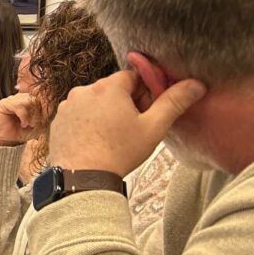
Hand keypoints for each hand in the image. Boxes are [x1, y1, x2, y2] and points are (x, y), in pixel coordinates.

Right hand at [0, 92, 44, 146]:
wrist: (11, 141)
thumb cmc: (25, 132)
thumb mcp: (41, 123)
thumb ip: (47, 113)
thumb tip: (51, 105)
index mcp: (30, 99)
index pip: (42, 96)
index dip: (46, 107)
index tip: (45, 119)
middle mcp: (21, 96)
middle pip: (36, 98)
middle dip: (38, 113)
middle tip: (35, 124)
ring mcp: (12, 99)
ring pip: (28, 101)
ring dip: (31, 115)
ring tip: (29, 124)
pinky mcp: (4, 103)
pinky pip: (19, 106)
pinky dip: (24, 116)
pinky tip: (23, 124)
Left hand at [49, 70, 205, 175]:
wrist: (82, 178)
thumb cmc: (119, 153)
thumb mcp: (153, 127)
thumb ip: (174, 102)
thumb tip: (196, 84)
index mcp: (107, 87)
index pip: (132, 76)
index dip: (144, 92)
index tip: (147, 111)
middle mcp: (82, 91)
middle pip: (112, 89)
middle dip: (125, 102)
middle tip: (132, 127)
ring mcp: (66, 106)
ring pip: (94, 102)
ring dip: (105, 113)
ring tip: (113, 137)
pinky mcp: (57, 121)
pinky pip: (79, 115)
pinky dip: (88, 123)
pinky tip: (96, 141)